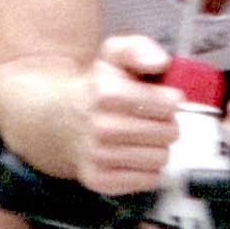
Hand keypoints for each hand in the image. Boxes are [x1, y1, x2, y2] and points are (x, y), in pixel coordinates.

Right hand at [78, 34, 177, 192]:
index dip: (170, 101)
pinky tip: (132, 155)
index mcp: (106, 93)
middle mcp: (100, 126)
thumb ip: (139, 48)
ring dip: (157, 147)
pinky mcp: (99, 180)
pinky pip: (149, 180)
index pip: (169, 105)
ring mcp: (98, 156)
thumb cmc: (97, 87)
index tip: (160, 99)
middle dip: (166, 124)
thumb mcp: (113, 54)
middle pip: (169, 133)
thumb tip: (160, 62)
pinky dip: (147, 169)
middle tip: (150, 119)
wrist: (59, 120)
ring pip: (161, 158)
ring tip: (140, 137)